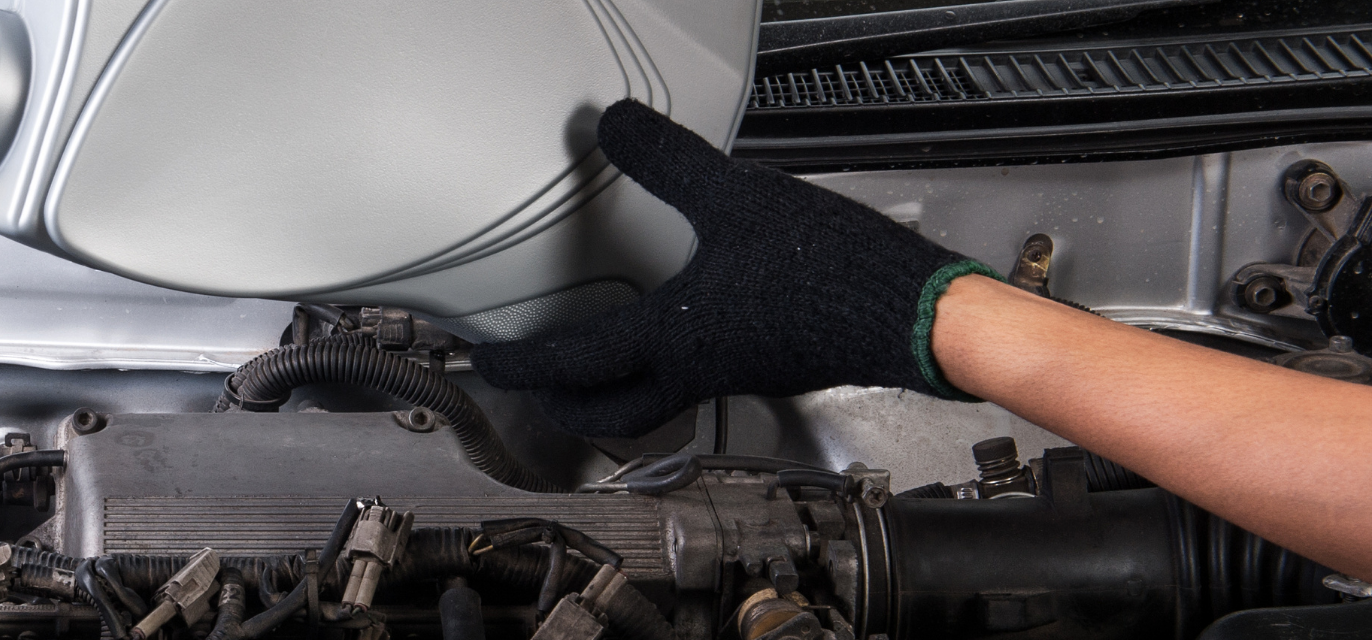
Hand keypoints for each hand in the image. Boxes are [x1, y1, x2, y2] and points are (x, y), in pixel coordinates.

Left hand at [472, 100, 994, 437]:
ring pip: (654, 402)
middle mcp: (699, 370)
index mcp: (676, 340)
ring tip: (591, 363)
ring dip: (613, 392)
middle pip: (610, 415)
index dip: (520, 365)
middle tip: (532, 388)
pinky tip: (677, 326)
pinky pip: (697, 379)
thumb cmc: (837, 274)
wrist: (915, 314)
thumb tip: (614, 126)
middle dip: (562, 406)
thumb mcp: (738, 198)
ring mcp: (735, 373)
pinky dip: (665, 366)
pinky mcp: (768, 363)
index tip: (488, 362)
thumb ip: (668, 162)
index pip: (573, 366)